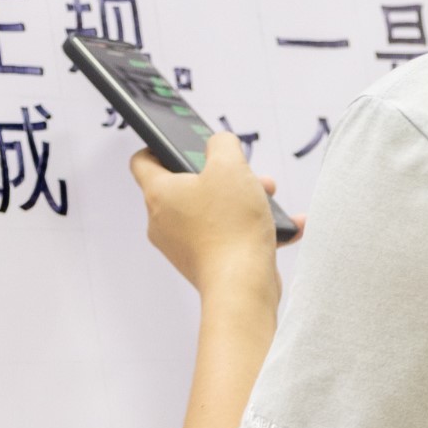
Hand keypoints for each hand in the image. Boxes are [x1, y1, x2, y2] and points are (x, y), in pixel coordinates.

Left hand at [129, 132, 289, 296]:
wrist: (240, 284)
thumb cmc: (230, 226)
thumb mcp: (230, 167)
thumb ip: (223, 144)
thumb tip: (219, 143)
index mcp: (160, 193)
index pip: (143, 161)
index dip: (160, 146)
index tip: (183, 144)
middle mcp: (162, 220)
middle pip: (186, 186)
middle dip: (222, 176)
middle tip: (246, 175)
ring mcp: (181, 245)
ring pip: (210, 211)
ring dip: (242, 201)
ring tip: (270, 201)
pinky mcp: (203, 263)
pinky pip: (227, 236)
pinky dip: (252, 229)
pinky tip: (285, 228)